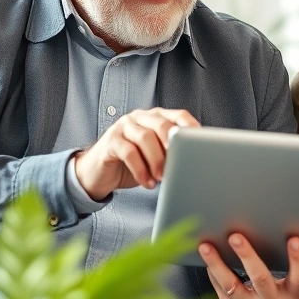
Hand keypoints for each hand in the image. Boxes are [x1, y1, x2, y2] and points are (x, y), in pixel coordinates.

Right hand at [73, 108, 198, 199]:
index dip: (191, 128)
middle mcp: (139, 118)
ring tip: (161, 178)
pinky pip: (128, 152)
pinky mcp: (110, 141)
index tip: (200, 145)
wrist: (99, 173)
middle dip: (173, 146)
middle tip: (179, 166)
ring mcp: (123, 127)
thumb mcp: (156, 157)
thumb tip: (196, 161)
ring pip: (145, 137)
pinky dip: (140, 170)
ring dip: (156, 160)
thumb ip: (172, 152)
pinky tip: (147, 183)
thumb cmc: (132, 165)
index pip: (178, 115)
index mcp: (155, 117)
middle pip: (162, 124)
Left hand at [199, 234, 298, 298]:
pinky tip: (206, 256)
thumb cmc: (287, 295)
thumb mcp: (298, 286)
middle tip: (236, 236)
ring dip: (218, 264)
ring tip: (207, 246)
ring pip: (232, 286)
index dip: (298, 260)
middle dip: (247, 256)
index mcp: (293, 295)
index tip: (295, 239)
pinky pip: (220, 290)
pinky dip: (212, 272)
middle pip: (260, 279)